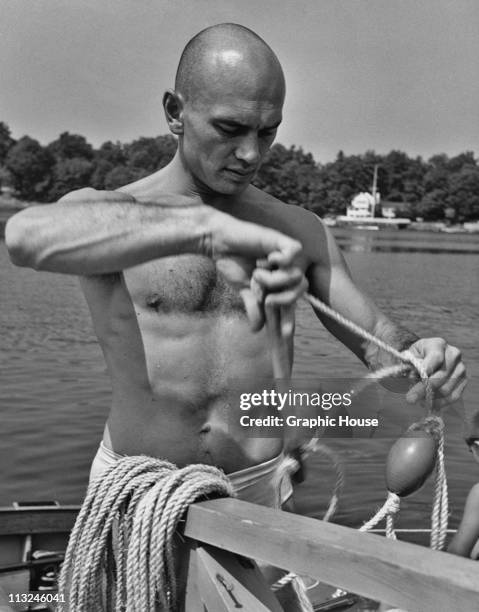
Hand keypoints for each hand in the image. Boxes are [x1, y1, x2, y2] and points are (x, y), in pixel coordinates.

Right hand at [209, 210, 303, 330]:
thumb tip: (257, 329)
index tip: (284, 335)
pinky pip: (295, 250)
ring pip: (296, 275)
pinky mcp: (279, 240)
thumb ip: (253, 306)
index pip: (291, 303)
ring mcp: (284, 255)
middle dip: (284, 299)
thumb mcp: (243, 290)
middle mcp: (285, 269)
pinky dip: (283, 259)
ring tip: (257, 273)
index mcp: (279, 282)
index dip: (289, 319)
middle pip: (301, 289)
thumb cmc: (232, 263)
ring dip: (275, 280)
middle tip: (264, 298)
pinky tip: (270, 258)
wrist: (219, 243)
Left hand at [405, 338, 466, 407]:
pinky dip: (440, 403)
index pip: (435, 358)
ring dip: (430, 397)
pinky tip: (429, 404)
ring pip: (446, 389)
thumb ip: (409, 366)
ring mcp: (460, 368)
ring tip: (417, 400)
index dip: (425, 370)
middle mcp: (453, 354)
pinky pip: (453, 396)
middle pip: (442, 376)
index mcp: (438, 344)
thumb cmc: (417, 356)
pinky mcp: (463, 381)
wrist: (428, 356)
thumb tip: (411, 377)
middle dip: (424, 389)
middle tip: (410, 398)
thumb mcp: (410, 356)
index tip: (411, 379)